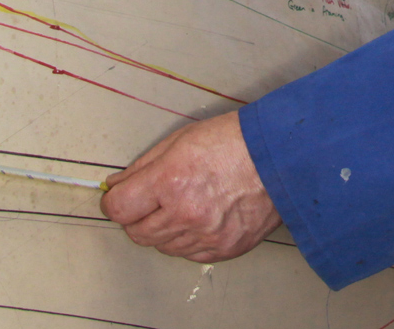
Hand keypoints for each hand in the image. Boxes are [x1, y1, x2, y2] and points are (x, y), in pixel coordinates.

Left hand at [100, 111, 281, 262]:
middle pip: (137, 232)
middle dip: (136, 216)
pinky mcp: (223, 249)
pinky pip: (189, 254)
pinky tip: (197, 218)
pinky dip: (186, 240)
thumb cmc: (234, 142)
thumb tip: (118, 185)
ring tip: (180, 205)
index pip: (120, 209)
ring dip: (161, 229)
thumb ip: (143, 166)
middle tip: (148, 201)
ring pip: (162, 246)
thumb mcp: (180, 140)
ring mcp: (205, 235)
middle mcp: (185, 213)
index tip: (117, 198)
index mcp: (170, 180)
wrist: (280, 157)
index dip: (113, 203)